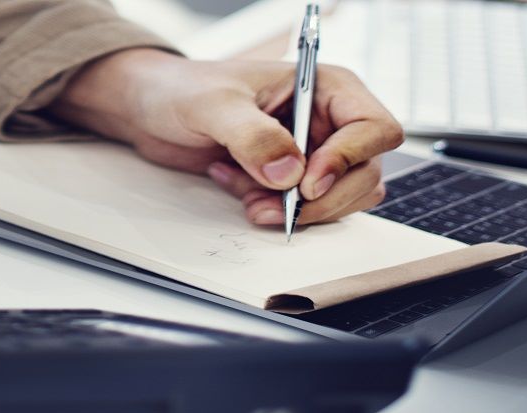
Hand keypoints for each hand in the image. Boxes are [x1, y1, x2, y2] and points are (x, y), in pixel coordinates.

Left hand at [49, 48, 402, 225]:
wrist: (152, 109)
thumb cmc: (183, 89)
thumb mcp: (214, 105)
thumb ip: (252, 136)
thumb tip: (288, 173)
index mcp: (326, 86)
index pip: (374, 128)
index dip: (349, 159)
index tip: (306, 183)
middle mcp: (329, 120)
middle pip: (366, 172)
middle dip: (322, 199)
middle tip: (276, 209)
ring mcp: (314, 152)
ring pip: (342, 198)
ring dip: (297, 211)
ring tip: (249, 199)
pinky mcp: (292, 179)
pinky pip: (307, 209)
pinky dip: (276, 211)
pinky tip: (240, 191)